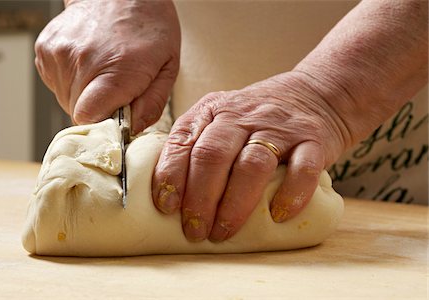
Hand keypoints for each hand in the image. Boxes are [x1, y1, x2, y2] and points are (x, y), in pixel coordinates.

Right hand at [35, 0, 179, 131]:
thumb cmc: (149, 26)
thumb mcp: (168, 67)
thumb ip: (152, 104)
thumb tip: (131, 130)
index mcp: (116, 70)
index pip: (89, 118)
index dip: (103, 125)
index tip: (116, 120)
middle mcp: (82, 61)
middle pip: (78, 113)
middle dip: (98, 110)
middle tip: (116, 90)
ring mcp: (59, 53)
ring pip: (66, 99)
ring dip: (84, 95)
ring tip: (103, 72)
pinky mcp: (46, 48)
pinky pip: (56, 83)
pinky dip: (72, 81)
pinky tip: (89, 64)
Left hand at [152, 72, 349, 241]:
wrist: (312, 94)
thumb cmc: (256, 120)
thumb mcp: (221, 119)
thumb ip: (197, 145)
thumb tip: (168, 196)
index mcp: (213, 111)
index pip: (184, 141)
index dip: (171, 175)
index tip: (166, 207)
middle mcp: (242, 115)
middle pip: (213, 155)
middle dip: (199, 198)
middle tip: (195, 230)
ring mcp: (279, 128)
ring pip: (252, 165)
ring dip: (234, 205)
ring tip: (223, 232)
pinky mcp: (313, 140)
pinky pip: (303, 169)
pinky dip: (291, 195)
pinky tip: (278, 216)